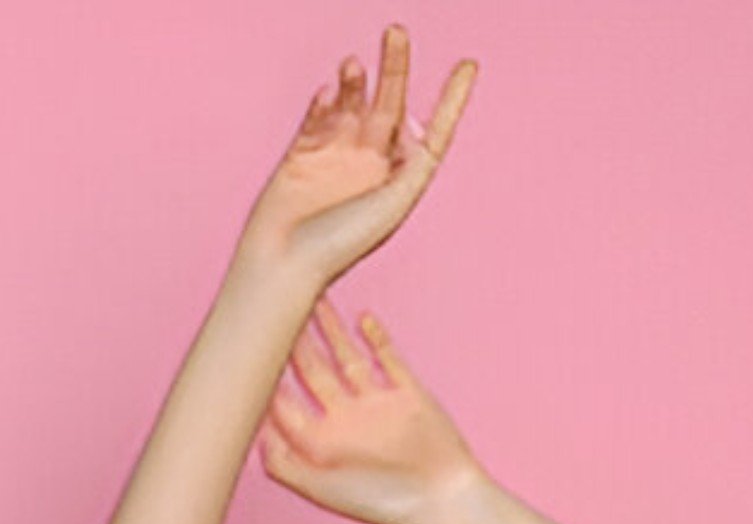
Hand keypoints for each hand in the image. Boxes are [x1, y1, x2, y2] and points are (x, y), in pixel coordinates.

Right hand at [238, 24, 477, 291]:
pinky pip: (317, 117)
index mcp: (397, 181)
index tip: (468, 66)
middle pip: (389, 106)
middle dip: (395, 70)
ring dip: (354, 83)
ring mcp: (335, 157)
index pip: (431, 133)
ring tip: (352, 66)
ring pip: (352, 105)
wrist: (284, 261)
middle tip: (396, 32)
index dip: (451, 101)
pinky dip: (323, 103)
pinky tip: (326, 93)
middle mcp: (370, 166)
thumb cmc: (340, 245)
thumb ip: (413, 165)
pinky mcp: (302, 154)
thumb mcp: (393, 203)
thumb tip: (427, 129)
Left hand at [258, 295, 487, 523]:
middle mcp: (346, 420)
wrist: (440, 501)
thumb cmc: (380, 502)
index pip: (286, 400)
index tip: (245, 341)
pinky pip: (388, 358)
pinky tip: (362, 317)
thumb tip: (251, 428)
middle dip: (294, 341)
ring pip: (347, 357)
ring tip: (313, 296)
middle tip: (276, 304)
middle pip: (312, 371)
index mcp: (322, 442)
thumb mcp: (320, 488)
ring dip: (330, 329)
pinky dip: (376, 337)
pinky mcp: (407, 393)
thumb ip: (280, 463)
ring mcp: (376, 404)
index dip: (265, 373)